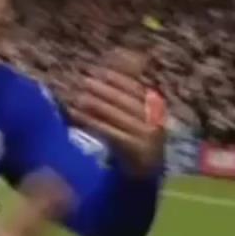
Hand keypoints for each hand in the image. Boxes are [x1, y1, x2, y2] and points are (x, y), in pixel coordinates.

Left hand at [69, 50, 167, 176]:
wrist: (146, 172)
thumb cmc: (137, 139)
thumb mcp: (137, 116)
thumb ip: (127, 94)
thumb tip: (118, 63)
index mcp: (157, 109)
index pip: (137, 88)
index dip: (118, 79)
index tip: (100, 71)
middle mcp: (155, 121)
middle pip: (125, 101)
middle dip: (104, 90)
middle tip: (84, 81)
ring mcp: (147, 137)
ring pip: (117, 116)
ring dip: (95, 105)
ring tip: (77, 97)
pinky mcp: (136, 150)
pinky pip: (111, 132)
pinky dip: (93, 123)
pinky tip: (78, 116)